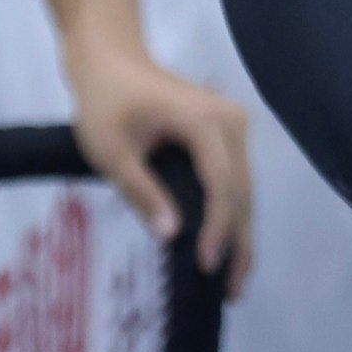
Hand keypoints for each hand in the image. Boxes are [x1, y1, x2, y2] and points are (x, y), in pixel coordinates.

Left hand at [64, 37, 255, 295]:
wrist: (110, 59)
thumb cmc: (105, 101)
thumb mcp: (112, 152)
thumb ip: (143, 193)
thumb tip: (172, 237)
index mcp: (205, 123)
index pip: (222, 185)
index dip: (218, 230)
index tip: (206, 267)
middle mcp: (230, 122)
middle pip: (243, 191)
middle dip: (239, 243)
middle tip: (230, 291)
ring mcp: (233, 125)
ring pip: (245, 188)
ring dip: (241, 233)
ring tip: (232, 281)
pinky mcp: (227, 132)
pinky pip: (236, 178)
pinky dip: (233, 213)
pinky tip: (226, 246)